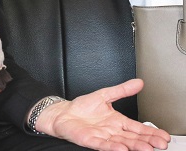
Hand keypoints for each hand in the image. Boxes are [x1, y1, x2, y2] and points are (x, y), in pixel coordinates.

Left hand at [36, 79, 170, 150]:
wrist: (64, 113)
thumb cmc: (82, 107)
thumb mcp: (105, 94)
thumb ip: (122, 90)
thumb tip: (138, 82)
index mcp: (117, 121)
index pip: (137, 128)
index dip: (150, 132)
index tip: (163, 135)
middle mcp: (112, 131)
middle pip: (133, 138)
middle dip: (148, 141)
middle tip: (161, 144)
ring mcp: (103, 137)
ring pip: (122, 143)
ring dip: (135, 146)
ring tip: (147, 148)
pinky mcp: (92, 141)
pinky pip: (104, 145)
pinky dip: (113, 147)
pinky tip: (122, 149)